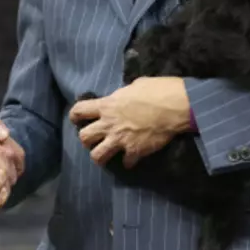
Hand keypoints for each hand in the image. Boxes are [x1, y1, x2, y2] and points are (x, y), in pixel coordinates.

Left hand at [69, 77, 190, 167]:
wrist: (173, 106)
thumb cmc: (156, 90)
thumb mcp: (134, 86)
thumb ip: (123, 95)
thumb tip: (124, 96)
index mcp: (106, 105)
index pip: (79, 111)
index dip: (75, 115)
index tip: (77, 119)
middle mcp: (108, 124)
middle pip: (83, 137)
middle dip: (86, 139)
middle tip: (94, 139)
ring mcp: (120, 139)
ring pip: (97, 156)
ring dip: (100, 156)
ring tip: (106, 154)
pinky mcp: (134, 151)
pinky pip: (126, 163)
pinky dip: (129, 162)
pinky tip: (132, 159)